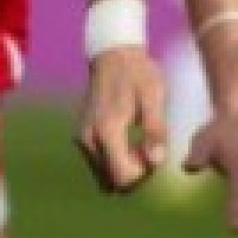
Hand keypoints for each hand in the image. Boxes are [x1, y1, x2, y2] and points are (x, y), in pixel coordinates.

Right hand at [75, 47, 167, 191]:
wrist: (114, 55)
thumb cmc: (139, 74)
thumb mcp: (154, 98)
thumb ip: (155, 131)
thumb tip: (156, 162)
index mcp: (107, 131)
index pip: (123, 177)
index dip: (144, 174)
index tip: (155, 151)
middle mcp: (89, 139)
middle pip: (112, 182)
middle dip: (135, 174)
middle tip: (150, 149)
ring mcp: (82, 139)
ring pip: (104, 176)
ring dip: (125, 169)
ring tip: (140, 145)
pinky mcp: (81, 137)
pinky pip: (99, 164)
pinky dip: (115, 161)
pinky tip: (128, 142)